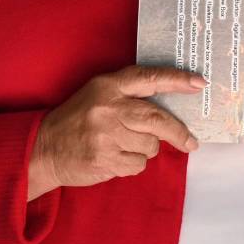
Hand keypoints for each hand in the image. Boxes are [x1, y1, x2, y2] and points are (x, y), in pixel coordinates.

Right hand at [27, 65, 203, 199]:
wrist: (43, 148)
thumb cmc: (78, 118)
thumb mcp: (99, 93)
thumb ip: (130, 93)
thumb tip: (172, 102)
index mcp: (109, 86)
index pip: (149, 78)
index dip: (176, 80)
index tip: (199, 83)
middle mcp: (108, 108)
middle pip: (156, 118)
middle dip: (178, 131)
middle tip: (191, 141)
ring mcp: (106, 135)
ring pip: (150, 145)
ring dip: (148, 149)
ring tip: (128, 145)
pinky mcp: (104, 160)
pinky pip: (138, 164)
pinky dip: (135, 164)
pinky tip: (118, 158)